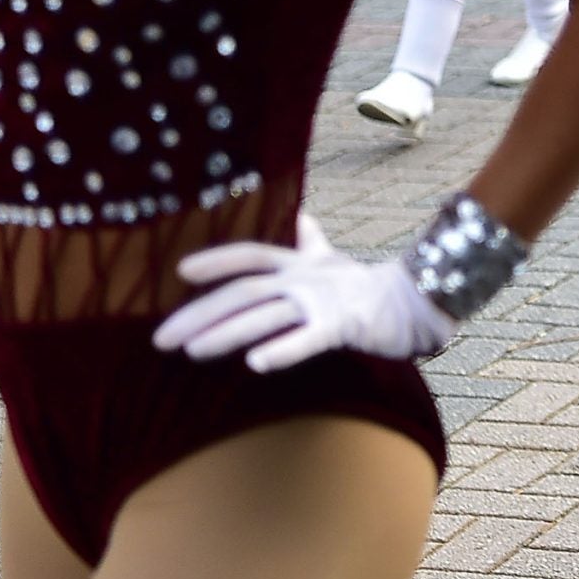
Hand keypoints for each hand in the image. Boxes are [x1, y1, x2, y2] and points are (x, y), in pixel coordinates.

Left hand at [152, 214, 455, 373]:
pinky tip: (255, 364)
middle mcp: (305, 279)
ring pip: (267, 315)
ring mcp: (323, 301)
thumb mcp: (331, 260)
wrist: (416, 300)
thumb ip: (309, 241)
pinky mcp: (343, 326)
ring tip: (192, 350)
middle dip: (201, 314)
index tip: (181, 271)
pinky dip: (282, 350)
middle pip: (246, 291)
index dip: (218, 259)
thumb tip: (300, 215)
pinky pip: (308, 339)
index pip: (252, 255)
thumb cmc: (366, 285)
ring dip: (227, 332)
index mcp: (299, 265)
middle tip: (162, 339)